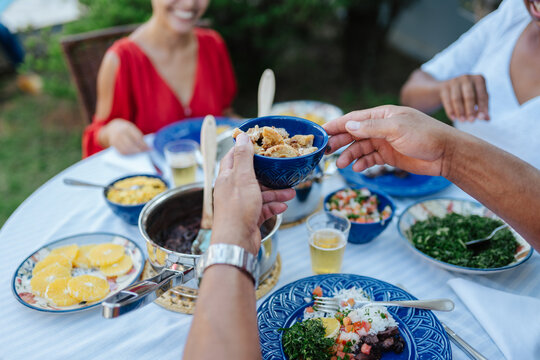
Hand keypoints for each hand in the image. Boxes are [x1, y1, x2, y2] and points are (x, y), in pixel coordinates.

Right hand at [98, 119, 149, 153]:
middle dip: (139, 150)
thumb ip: (138, 135)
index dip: (144, 144)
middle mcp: (120, 133)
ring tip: (139, 154)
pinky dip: (128, 154)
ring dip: (134, 153)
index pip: (137, 138)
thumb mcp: (132, 129)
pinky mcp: (113, 144)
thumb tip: (146, 146)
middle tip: (145, 153)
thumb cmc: (126, 129)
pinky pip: (121, 152)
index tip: (149, 149)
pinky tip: (133, 154)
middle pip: (131, 144)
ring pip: (126, 149)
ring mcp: (115, 139)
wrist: (113, 127)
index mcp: (127, 127)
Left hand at [212, 133, 294, 254]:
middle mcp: (232, 190)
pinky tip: (283, 206)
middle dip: (268, 174)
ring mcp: (241, 204)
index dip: (245, 149)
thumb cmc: (237, 209)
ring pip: (260, 193)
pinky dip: (273, 206)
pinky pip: (263, 208)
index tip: (259, 143)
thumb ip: (243, 157)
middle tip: (281, 169)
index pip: (233, 157)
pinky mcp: (249, 218)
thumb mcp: (243, 178)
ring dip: (276, 192)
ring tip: (291, 192)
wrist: (236, 242)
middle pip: (251, 176)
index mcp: (227, 178)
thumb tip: (241, 136)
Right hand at [324, 105, 455, 176]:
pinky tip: (357, 168)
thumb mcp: (397, 128)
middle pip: (354, 133)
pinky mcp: (389, 156)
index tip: (321, 131)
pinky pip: (370, 159)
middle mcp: (381, 127)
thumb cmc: (425, 135)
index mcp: (382, 114)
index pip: (354, 118)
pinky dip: (362, 163)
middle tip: (325, 151)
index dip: (336, 124)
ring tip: (341, 164)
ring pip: (360, 148)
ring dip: (349, 155)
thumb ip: (371, 127)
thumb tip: (348, 124)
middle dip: (339, 141)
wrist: (446, 154)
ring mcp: (384, 142)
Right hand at [439, 74, 488, 121]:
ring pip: (457, 99)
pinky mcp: (444, 87)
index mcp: (479, 79)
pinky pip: (447, 101)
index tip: (481, 118)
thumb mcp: (477, 98)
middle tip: (471, 121)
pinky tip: (453, 118)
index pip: (482, 95)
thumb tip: (487, 119)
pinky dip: (450, 110)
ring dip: (460, 111)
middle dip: (470, 110)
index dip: (482, 107)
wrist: (448, 87)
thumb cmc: (467, 94)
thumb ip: (483, 108)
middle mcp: (467, 78)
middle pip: (469, 96)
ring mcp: (454, 81)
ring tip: (462, 121)